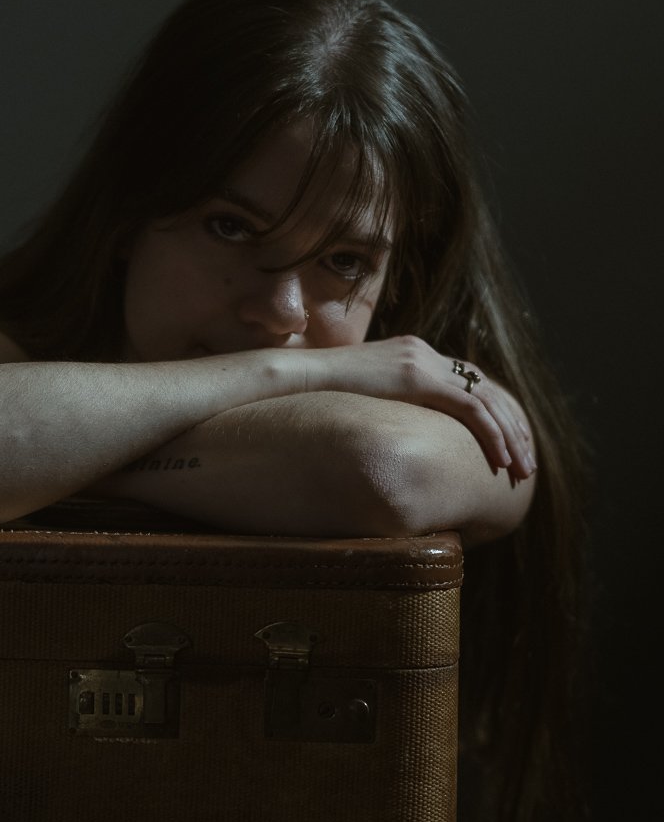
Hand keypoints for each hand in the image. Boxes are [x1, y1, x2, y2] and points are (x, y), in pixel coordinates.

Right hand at [294, 335, 535, 479]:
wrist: (295, 378)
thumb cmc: (316, 396)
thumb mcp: (359, 400)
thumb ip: (383, 408)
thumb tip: (387, 438)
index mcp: (411, 354)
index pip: (467, 381)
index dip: (492, 413)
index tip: (507, 442)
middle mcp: (423, 352)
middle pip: (485, 388)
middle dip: (511, 427)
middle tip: (525, 462)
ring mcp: (421, 361)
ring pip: (486, 399)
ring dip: (509, 435)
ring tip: (521, 469)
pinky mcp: (417, 378)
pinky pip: (469, 408)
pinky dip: (490, 434)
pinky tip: (500, 460)